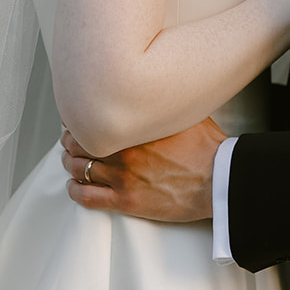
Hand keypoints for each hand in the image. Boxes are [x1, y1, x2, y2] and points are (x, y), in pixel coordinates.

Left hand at [61, 117, 225, 221]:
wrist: (219, 179)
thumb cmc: (206, 147)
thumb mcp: (184, 113)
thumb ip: (162, 103)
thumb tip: (155, 88)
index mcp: (135, 127)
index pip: (92, 118)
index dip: (81, 118)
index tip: (81, 118)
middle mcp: (124, 151)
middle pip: (80, 143)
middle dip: (72, 140)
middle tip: (71, 139)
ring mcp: (123, 177)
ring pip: (79, 168)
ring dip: (70, 164)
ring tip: (70, 161)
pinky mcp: (127, 201)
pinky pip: (87, 197)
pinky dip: (75, 191)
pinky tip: (74, 186)